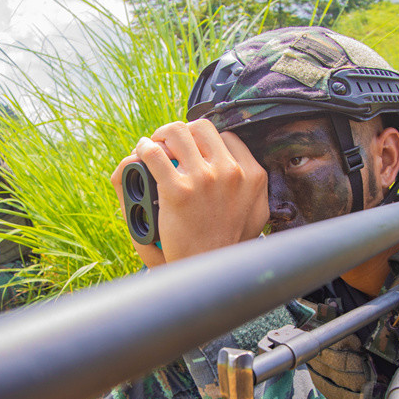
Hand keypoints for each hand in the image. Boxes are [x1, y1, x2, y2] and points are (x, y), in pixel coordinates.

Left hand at [111, 120, 268, 265]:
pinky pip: (154, 155)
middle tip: (171, 144)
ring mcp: (203, 179)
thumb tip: (249, 171)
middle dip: (183, 132)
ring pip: (176, 133)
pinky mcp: (177, 191)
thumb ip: (255, 190)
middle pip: (202, 128)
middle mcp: (230, 172)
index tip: (195, 150)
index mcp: (252, 176)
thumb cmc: (229, 245)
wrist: (208, 270)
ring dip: (161, 135)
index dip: (207, 141)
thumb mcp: (257, 215)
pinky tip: (142, 152)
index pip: (228, 138)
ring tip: (154, 145)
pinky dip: (144, 149)